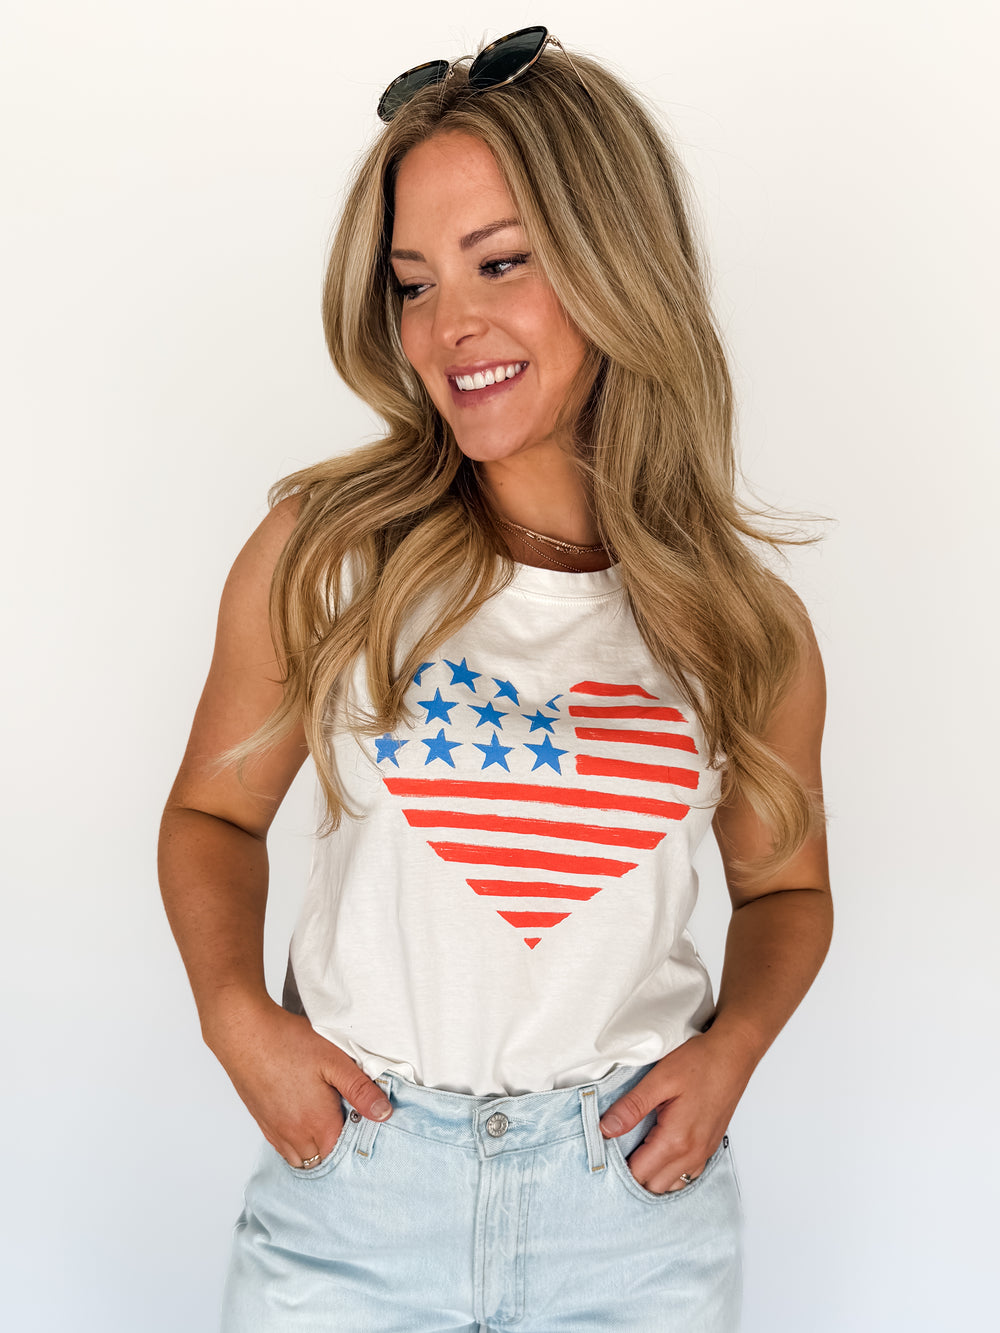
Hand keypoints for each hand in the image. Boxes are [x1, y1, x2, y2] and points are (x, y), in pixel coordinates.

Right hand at [206, 996, 392, 1167]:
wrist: (245, 1033)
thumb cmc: (288, 1043)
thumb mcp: (334, 1061)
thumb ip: (360, 1090)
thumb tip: (384, 1113)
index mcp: (318, 1124)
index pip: (344, 1151)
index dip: (356, 1137)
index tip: (362, 1119)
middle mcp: (295, 1135)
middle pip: (323, 1157)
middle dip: (337, 1144)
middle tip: (345, 1116)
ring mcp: (275, 1130)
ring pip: (300, 1157)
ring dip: (315, 1147)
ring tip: (324, 1121)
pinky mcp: (261, 1121)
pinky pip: (282, 1147)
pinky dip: (295, 1143)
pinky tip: (301, 1119)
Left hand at [598, 1031, 753, 1193]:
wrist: (733, 1054)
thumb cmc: (699, 1063)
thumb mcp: (658, 1080)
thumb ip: (631, 1107)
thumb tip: (606, 1129)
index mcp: (676, 1140)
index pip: (638, 1174)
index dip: (618, 1165)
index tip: (607, 1148)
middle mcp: (692, 1154)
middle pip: (653, 1186)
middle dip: (634, 1172)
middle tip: (620, 1146)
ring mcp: (704, 1153)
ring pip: (671, 1184)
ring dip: (653, 1173)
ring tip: (639, 1146)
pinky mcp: (710, 1146)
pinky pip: (687, 1174)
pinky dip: (671, 1169)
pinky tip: (661, 1147)